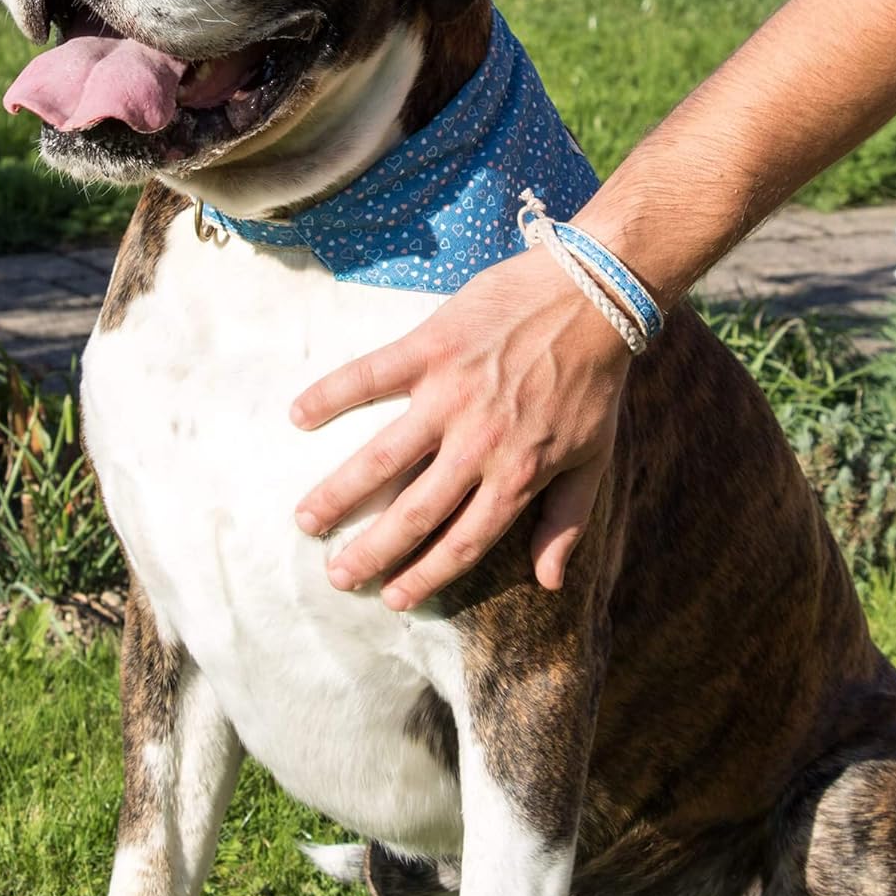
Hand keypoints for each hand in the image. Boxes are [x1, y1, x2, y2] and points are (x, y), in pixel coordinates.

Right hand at [291, 248, 631, 607]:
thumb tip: (550, 582)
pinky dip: (331, 394)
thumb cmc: (596, 379)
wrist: (595, 295)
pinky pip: (370, 375)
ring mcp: (450, 395)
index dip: (424, 575)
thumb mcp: (595, 458)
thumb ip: (567, 521)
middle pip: (414, 513)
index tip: (391, 599)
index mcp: (518, 474)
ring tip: (306, 519)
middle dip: (371, 551)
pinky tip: (299, 415)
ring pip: (381, 457)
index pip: (463, 542)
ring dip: (339, 492)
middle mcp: (478, 443)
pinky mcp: (431, 348)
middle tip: (336, 575)